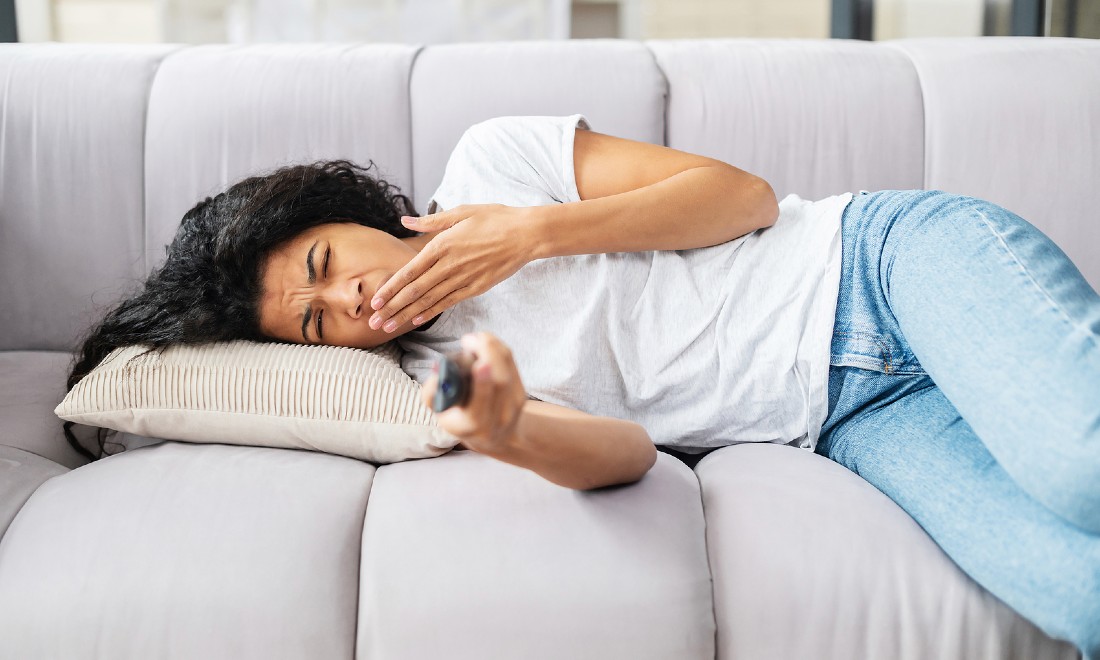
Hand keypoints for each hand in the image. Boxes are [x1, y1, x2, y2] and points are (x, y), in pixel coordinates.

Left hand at [368, 203, 533, 331]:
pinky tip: (417, 321)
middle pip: (414, 291)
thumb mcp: (462, 212)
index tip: (374, 301)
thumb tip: (405, 220)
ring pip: (429, 301)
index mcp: (442, 244)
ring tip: (388, 327)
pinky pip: (449, 303)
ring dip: (406, 315)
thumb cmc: (495, 219)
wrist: (526, 234)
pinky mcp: (476, 287)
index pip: (409, 272)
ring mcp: (463, 278)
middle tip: (373, 322)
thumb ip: (431, 220)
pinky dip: (431, 312)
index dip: (390, 289)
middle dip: (391, 308)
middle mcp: (449, 265)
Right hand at [421, 332, 527, 456]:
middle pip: (500, 382)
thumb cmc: (460, 419)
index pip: (480, 406)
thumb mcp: (441, 412)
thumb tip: (437, 368)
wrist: (493, 435)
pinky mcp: (521, 392)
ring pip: (507, 368)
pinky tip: (485, 343)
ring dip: (492, 347)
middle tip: (467, 340)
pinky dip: (498, 348)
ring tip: (474, 339)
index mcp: (474, 425)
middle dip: (488, 354)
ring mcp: (513, 405)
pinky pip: (512, 364)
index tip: (481, 364)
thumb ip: (432, 393)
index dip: (482, 384)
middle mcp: (498, 418)